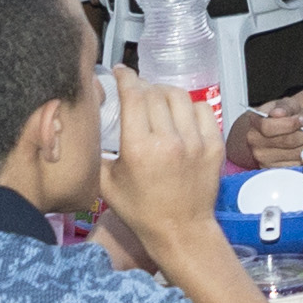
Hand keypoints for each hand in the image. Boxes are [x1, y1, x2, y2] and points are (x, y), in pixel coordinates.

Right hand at [99, 70, 220, 244]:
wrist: (181, 230)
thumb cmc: (142, 210)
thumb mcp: (107, 183)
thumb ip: (97, 152)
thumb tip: (89, 125)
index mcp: (139, 148)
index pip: (133, 95)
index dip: (125, 77)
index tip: (120, 72)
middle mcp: (169, 140)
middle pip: (155, 92)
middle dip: (142, 86)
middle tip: (136, 91)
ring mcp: (195, 142)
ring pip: (179, 96)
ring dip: (164, 93)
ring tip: (157, 100)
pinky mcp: (213, 145)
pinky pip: (202, 109)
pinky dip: (188, 106)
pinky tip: (179, 115)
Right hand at [229, 96, 302, 167]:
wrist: (277, 129)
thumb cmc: (282, 115)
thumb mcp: (285, 104)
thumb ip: (284, 107)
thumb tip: (279, 113)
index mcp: (255, 122)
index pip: (268, 127)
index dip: (288, 124)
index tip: (301, 120)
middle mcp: (255, 141)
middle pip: (285, 142)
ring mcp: (262, 157)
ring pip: (293, 154)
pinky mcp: (272, 168)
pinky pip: (294, 164)